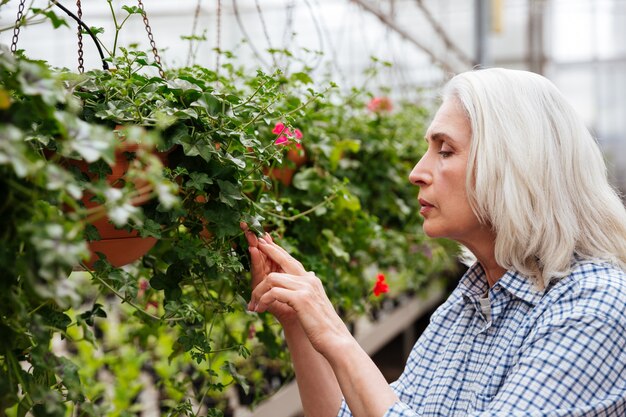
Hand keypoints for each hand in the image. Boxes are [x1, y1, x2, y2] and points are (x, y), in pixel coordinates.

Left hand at [246, 232, 351, 355]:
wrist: (334, 340)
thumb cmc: (322, 326)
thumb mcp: (314, 303)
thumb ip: (308, 289)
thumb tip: (310, 274)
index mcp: (311, 280)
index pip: (290, 260)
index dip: (276, 250)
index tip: (263, 243)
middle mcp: (309, 279)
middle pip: (282, 261)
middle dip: (266, 253)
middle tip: (253, 248)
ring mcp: (305, 287)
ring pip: (272, 279)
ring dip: (258, 292)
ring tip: (253, 306)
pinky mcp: (300, 298)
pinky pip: (273, 292)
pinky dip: (263, 300)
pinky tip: (260, 309)